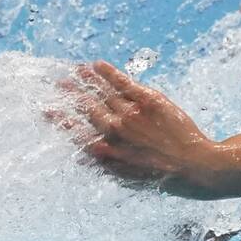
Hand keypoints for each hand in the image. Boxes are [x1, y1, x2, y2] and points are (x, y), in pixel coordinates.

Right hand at [58, 61, 222, 197]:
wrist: (194, 166)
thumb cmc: (162, 174)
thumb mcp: (128, 175)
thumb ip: (106, 162)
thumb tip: (86, 154)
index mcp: (107, 150)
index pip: (76, 131)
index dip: (60, 119)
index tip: (46, 109)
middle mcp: (115, 130)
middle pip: (87, 107)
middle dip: (71, 94)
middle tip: (58, 83)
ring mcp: (132, 113)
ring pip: (103, 92)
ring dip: (87, 80)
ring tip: (75, 70)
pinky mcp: (150, 101)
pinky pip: (124, 83)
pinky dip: (108, 73)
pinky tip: (97, 65)